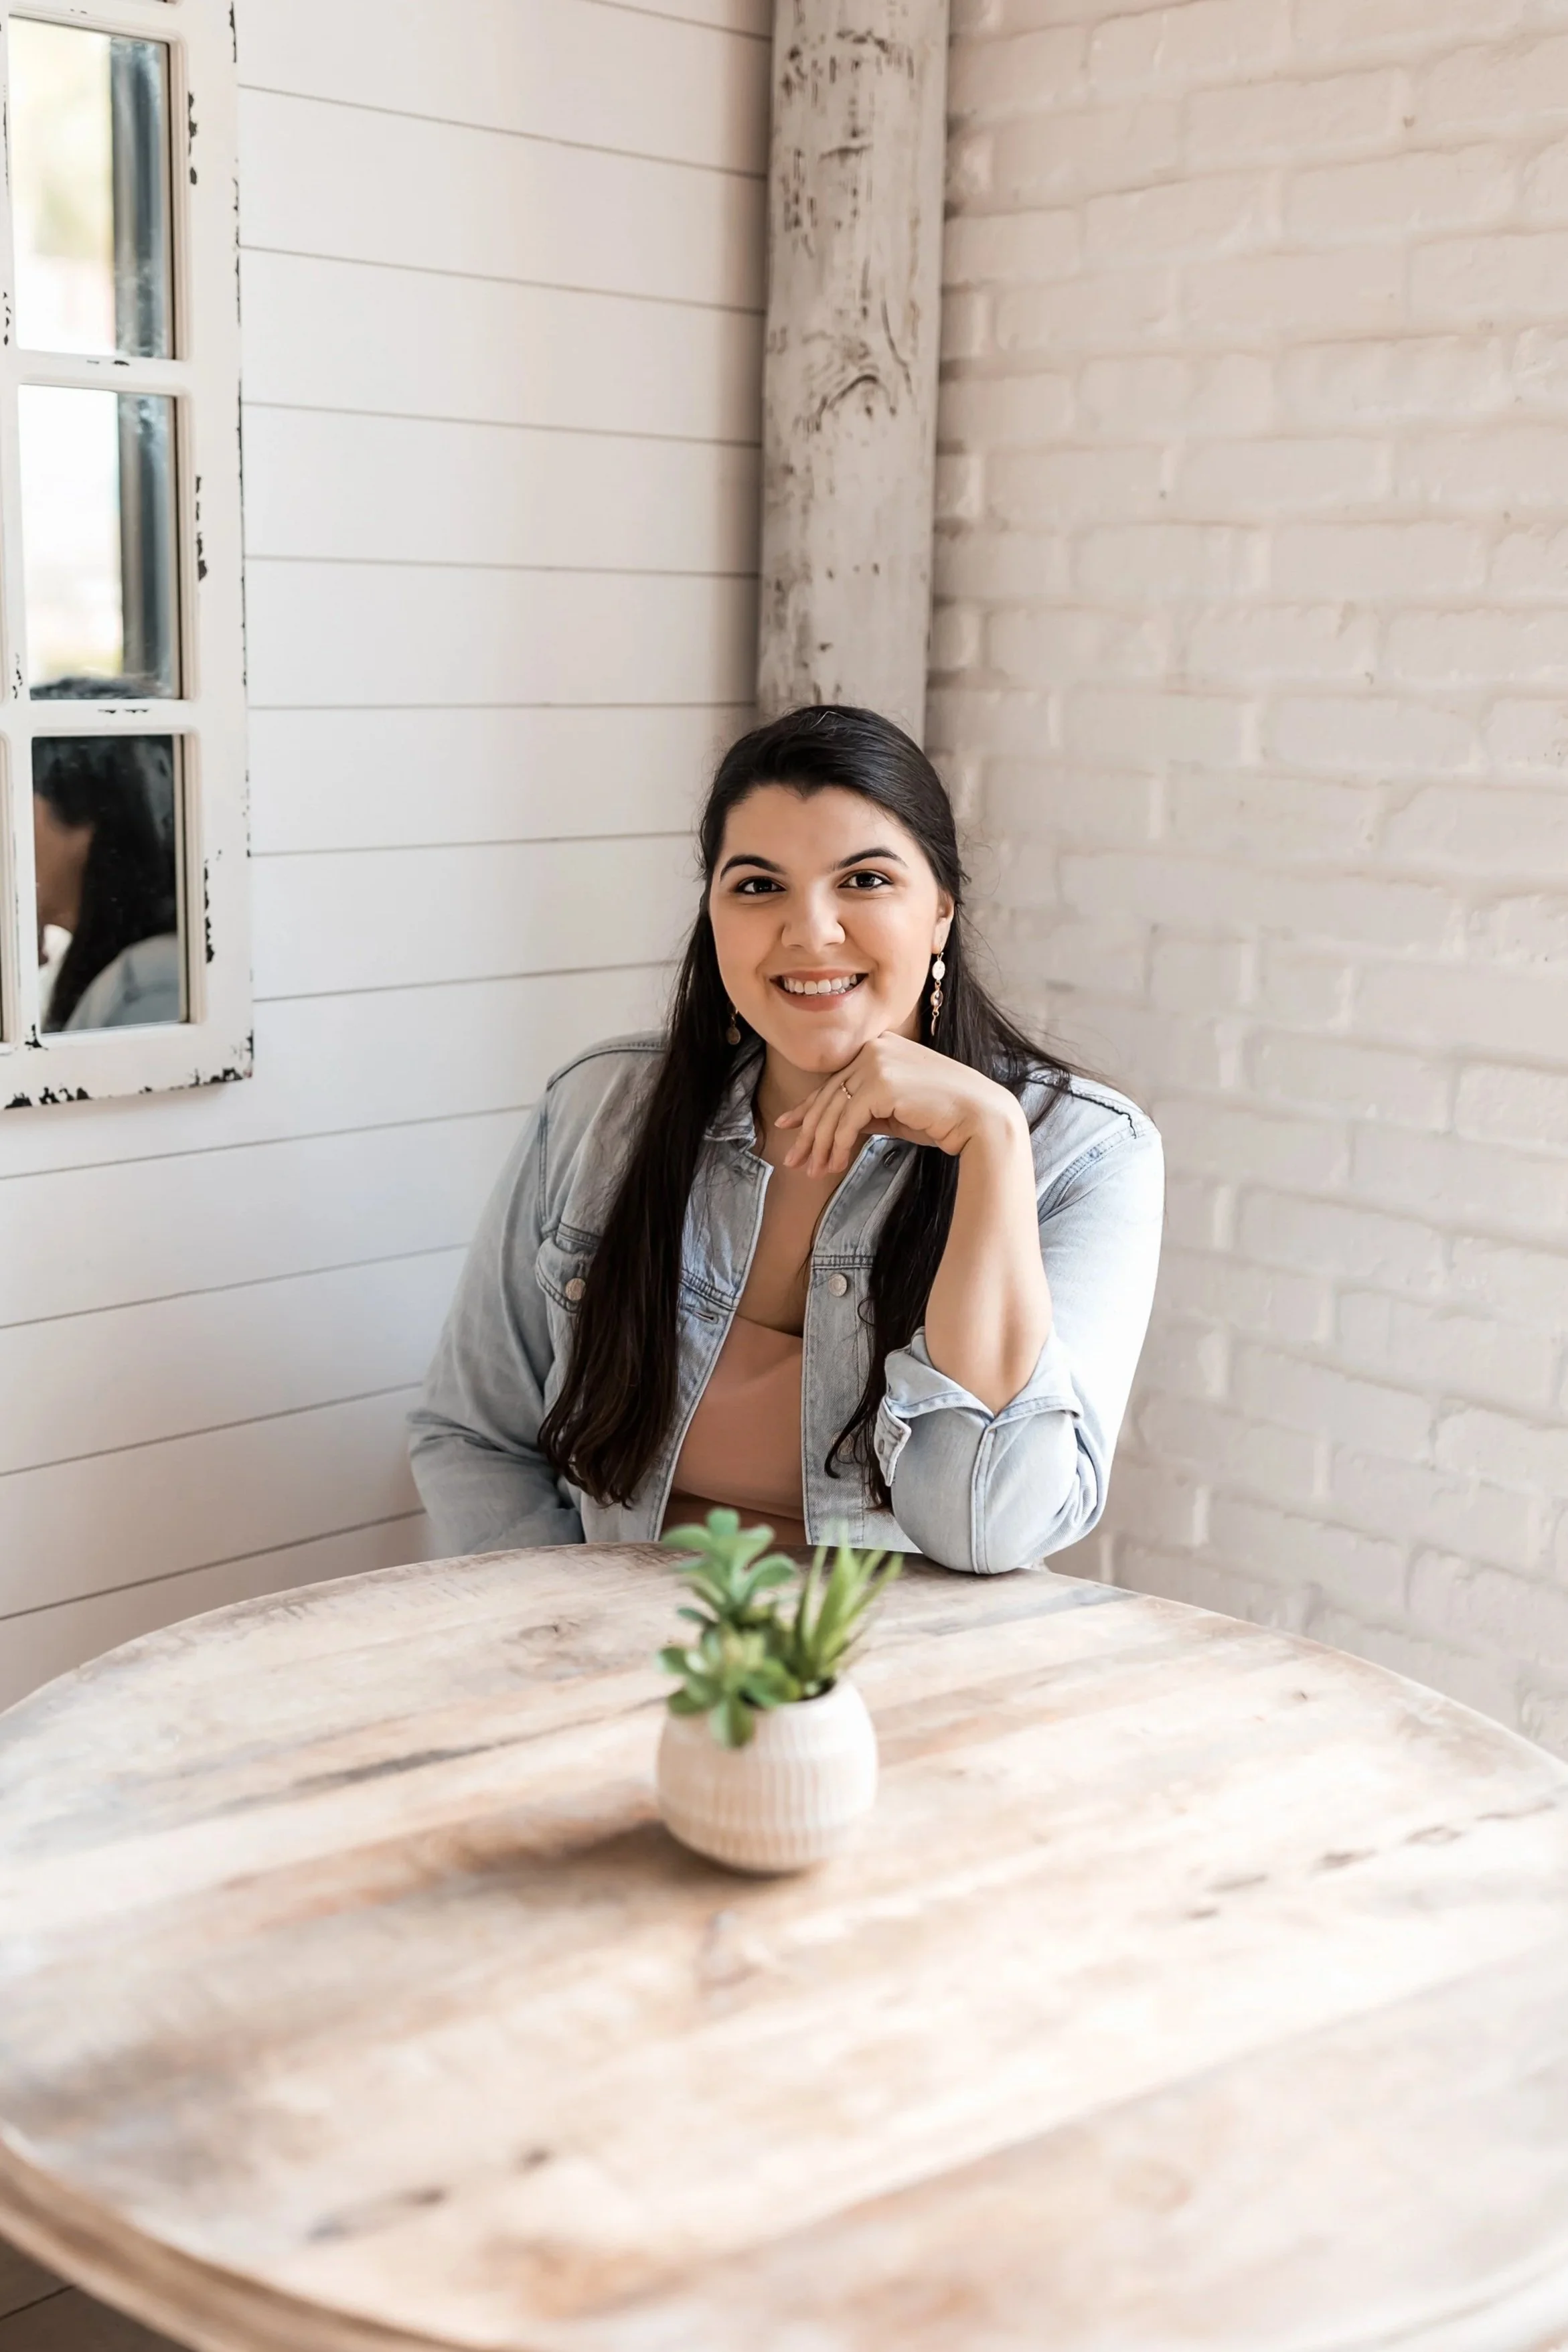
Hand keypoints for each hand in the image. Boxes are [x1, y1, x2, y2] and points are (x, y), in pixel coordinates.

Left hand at [775, 1033, 1025, 1175]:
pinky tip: (836, 1164)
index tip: (788, 1125)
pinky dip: (838, 1145)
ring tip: (815, 1171)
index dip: (809, 1107)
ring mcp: (878, 1061)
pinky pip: (847, 1120)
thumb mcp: (896, 1111)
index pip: (836, 1081)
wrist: (981, 1117)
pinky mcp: (881, 1083)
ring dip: (821, 1144)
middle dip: (809, 1132)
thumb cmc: (943, 1116)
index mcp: (881, 1046)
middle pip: (830, 1095)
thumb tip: (836, 1129)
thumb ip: (866, 1111)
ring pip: (834, 1109)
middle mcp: (876, 1048)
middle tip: (795, 1161)